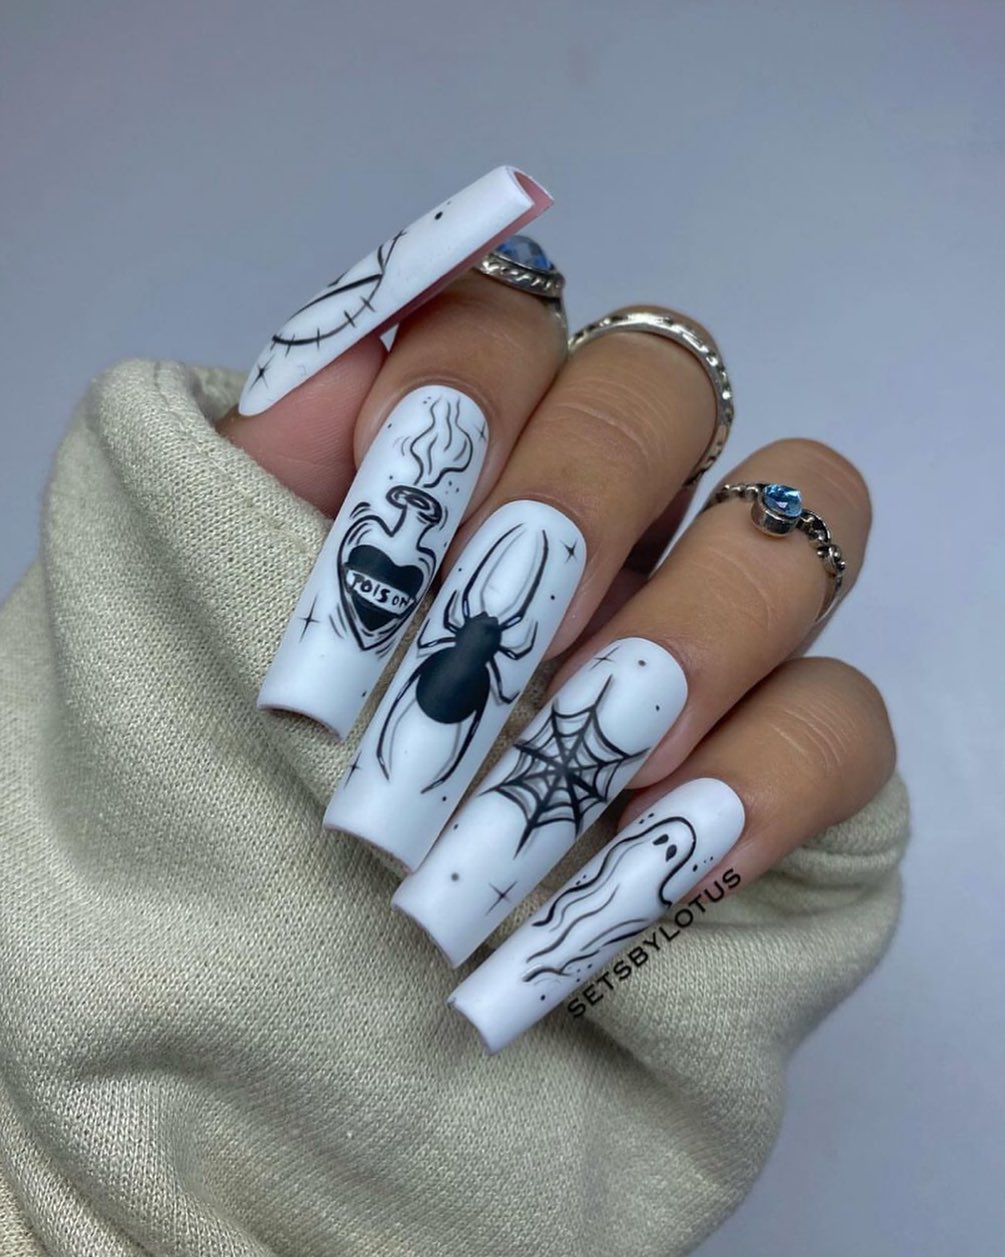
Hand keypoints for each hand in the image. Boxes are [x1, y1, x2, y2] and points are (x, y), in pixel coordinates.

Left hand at [220, 168, 894, 1050]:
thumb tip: (350, 358)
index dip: (466, 380)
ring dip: (681, 635)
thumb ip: (258, 474)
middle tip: (475, 641)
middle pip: (666, 389)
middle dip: (575, 494)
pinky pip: (845, 722)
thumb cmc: (230, 809)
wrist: (295, 1022)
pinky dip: (766, 779)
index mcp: (469, 468)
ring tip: (578, 756)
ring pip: (792, 531)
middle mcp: (605, 526)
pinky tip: (657, 855)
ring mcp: (710, 638)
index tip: (381, 497)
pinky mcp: (789, 767)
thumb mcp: (198, 630)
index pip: (513, 319)